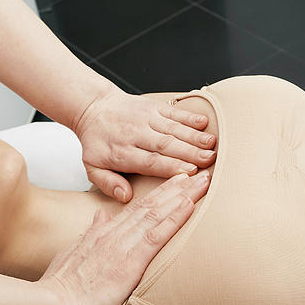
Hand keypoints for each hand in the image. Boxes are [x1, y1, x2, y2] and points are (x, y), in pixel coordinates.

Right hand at [40, 169, 210, 304]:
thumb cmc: (60, 290)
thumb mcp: (72, 254)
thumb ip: (89, 234)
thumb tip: (101, 217)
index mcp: (102, 235)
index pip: (135, 208)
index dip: (158, 193)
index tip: (176, 181)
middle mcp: (113, 235)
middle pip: (150, 205)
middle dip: (176, 187)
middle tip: (198, 173)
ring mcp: (121, 247)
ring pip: (156, 214)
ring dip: (181, 196)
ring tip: (202, 181)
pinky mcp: (129, 264)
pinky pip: (156, 236)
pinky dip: (174, 219)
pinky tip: (189, 205)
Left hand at [73, 87, 216, 201]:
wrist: (93, 108)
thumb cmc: (98, 142)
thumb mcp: (93, 167)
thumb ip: (108, 183)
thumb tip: (125, 196)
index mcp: (121, 152)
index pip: (149, 161)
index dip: (170, 166)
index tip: (189, 172)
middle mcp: (135, 134)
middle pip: (166, 145)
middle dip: (189, 152)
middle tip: (209, 161)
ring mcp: (146, 119)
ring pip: (173, 128)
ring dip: (194, 136)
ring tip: (212, 145)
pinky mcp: (153, 107)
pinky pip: (173, 112)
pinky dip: (189, 117)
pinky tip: (204, 123)